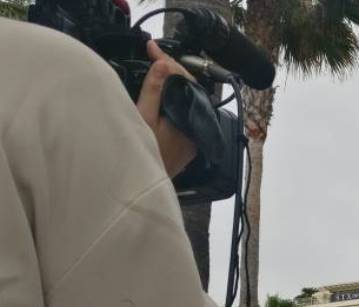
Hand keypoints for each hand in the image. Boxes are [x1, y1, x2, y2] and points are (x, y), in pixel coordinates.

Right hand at [136, 40, 196, 177]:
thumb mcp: (143, 117)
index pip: (183, 81)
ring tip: (157, 67)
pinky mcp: (188, 142)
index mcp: (187, 118)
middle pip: (188, 90)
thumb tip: (163, 65)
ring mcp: (192, 135)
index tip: (152, 48)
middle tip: (153, 54)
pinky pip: (183, 113)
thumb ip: (153, 90)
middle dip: (171, 69)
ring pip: (186, 101)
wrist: (143, 185)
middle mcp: (195, 126)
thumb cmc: (142, 153)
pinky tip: (163, 92)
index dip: (167, 61)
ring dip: (173, 84)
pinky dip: (173, 99)